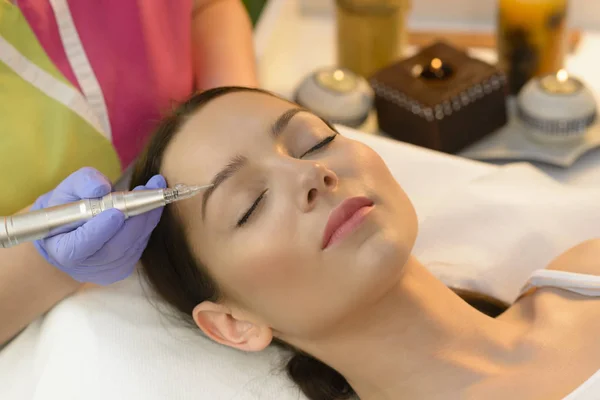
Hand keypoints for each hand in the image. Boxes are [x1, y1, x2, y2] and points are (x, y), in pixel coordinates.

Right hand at [32, 167, 165, 284]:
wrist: (71, 229)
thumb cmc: (67, 206)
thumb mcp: (68, 188)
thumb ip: (83, 184)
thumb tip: (101, 188)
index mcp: (62, 250)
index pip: (80, 246)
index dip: (99, 230)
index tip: (116, 212)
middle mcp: (84, 267)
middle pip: (115, 248)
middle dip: (136, 218)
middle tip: (150, 190)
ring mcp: (106, 272)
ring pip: (132, 247)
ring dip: (147, 218)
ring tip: (154, 190)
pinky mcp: (123, 269)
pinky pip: (139, 246)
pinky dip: (147, 225)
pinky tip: (151, 206)